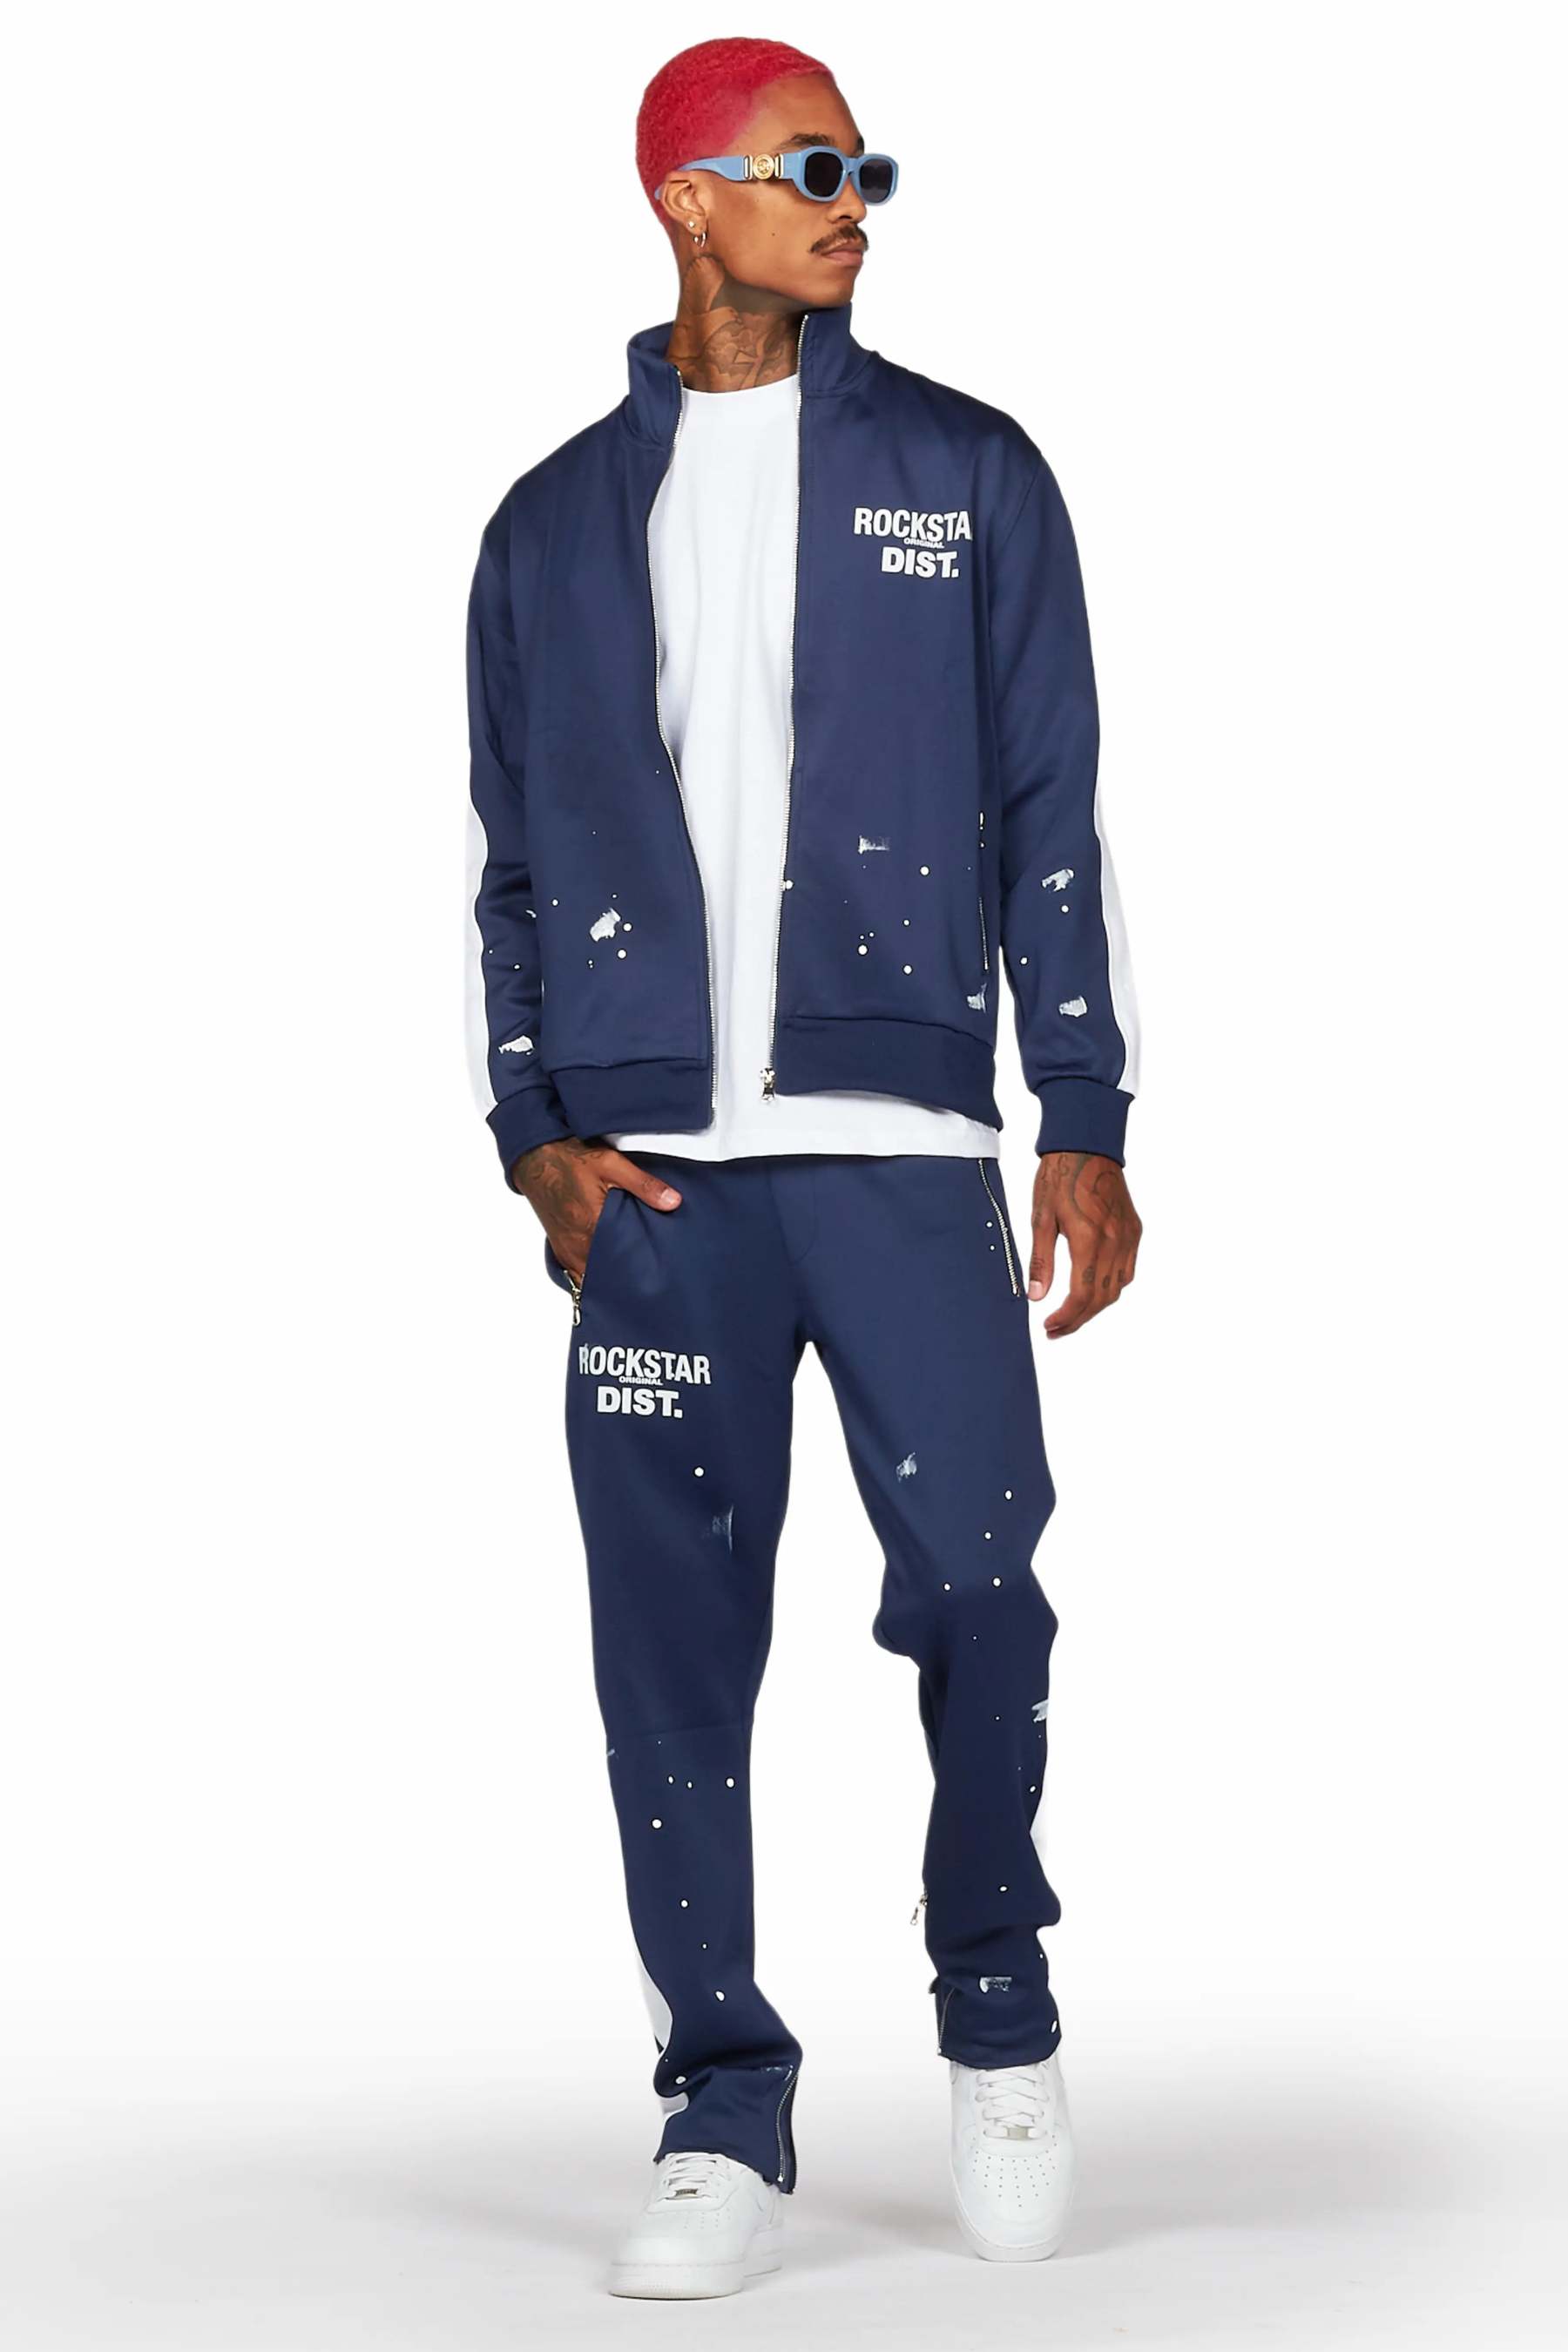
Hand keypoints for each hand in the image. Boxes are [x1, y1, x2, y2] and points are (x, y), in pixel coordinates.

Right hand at [509, 1138, 680, 1279]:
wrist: (535, 1157)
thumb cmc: (570, 1159)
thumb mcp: (611, 1164)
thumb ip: (643, 1185)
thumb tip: (673, 1202)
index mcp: (592, 1227)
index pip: (622, 1265)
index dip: (640, 1271)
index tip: (656, 1275)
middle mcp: (577, 1245)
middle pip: (607, 1277)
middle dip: (626, 1279)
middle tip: (649, 1278)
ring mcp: (566, 1249)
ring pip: (591, 1278)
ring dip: (609, 1279)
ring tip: (631, 1275)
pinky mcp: (560, 1248)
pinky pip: (577, 1272)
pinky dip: (592, 1274)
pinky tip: (608, 1268)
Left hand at [1029, 1152, 1140, 1338]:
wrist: (1087, 1144)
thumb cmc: (1059, 1177)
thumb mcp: (1041, 1218)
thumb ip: (1041, 1261)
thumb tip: (1035, 1296)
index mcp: (1089, 1239)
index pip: (1082, 1295)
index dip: (1066, 1318)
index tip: (1049, 1327)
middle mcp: (1115, 1242)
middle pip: (1102, 1299)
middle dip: (1079, 1319)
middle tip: (1056, 1329)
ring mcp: (1128, 1236)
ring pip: (1118, 1288)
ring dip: (1095, 1306)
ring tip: (1071, 1313)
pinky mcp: (1134, 1230)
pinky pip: (1127, 1270)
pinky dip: (1111, 1286)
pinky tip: (1093, 1288)